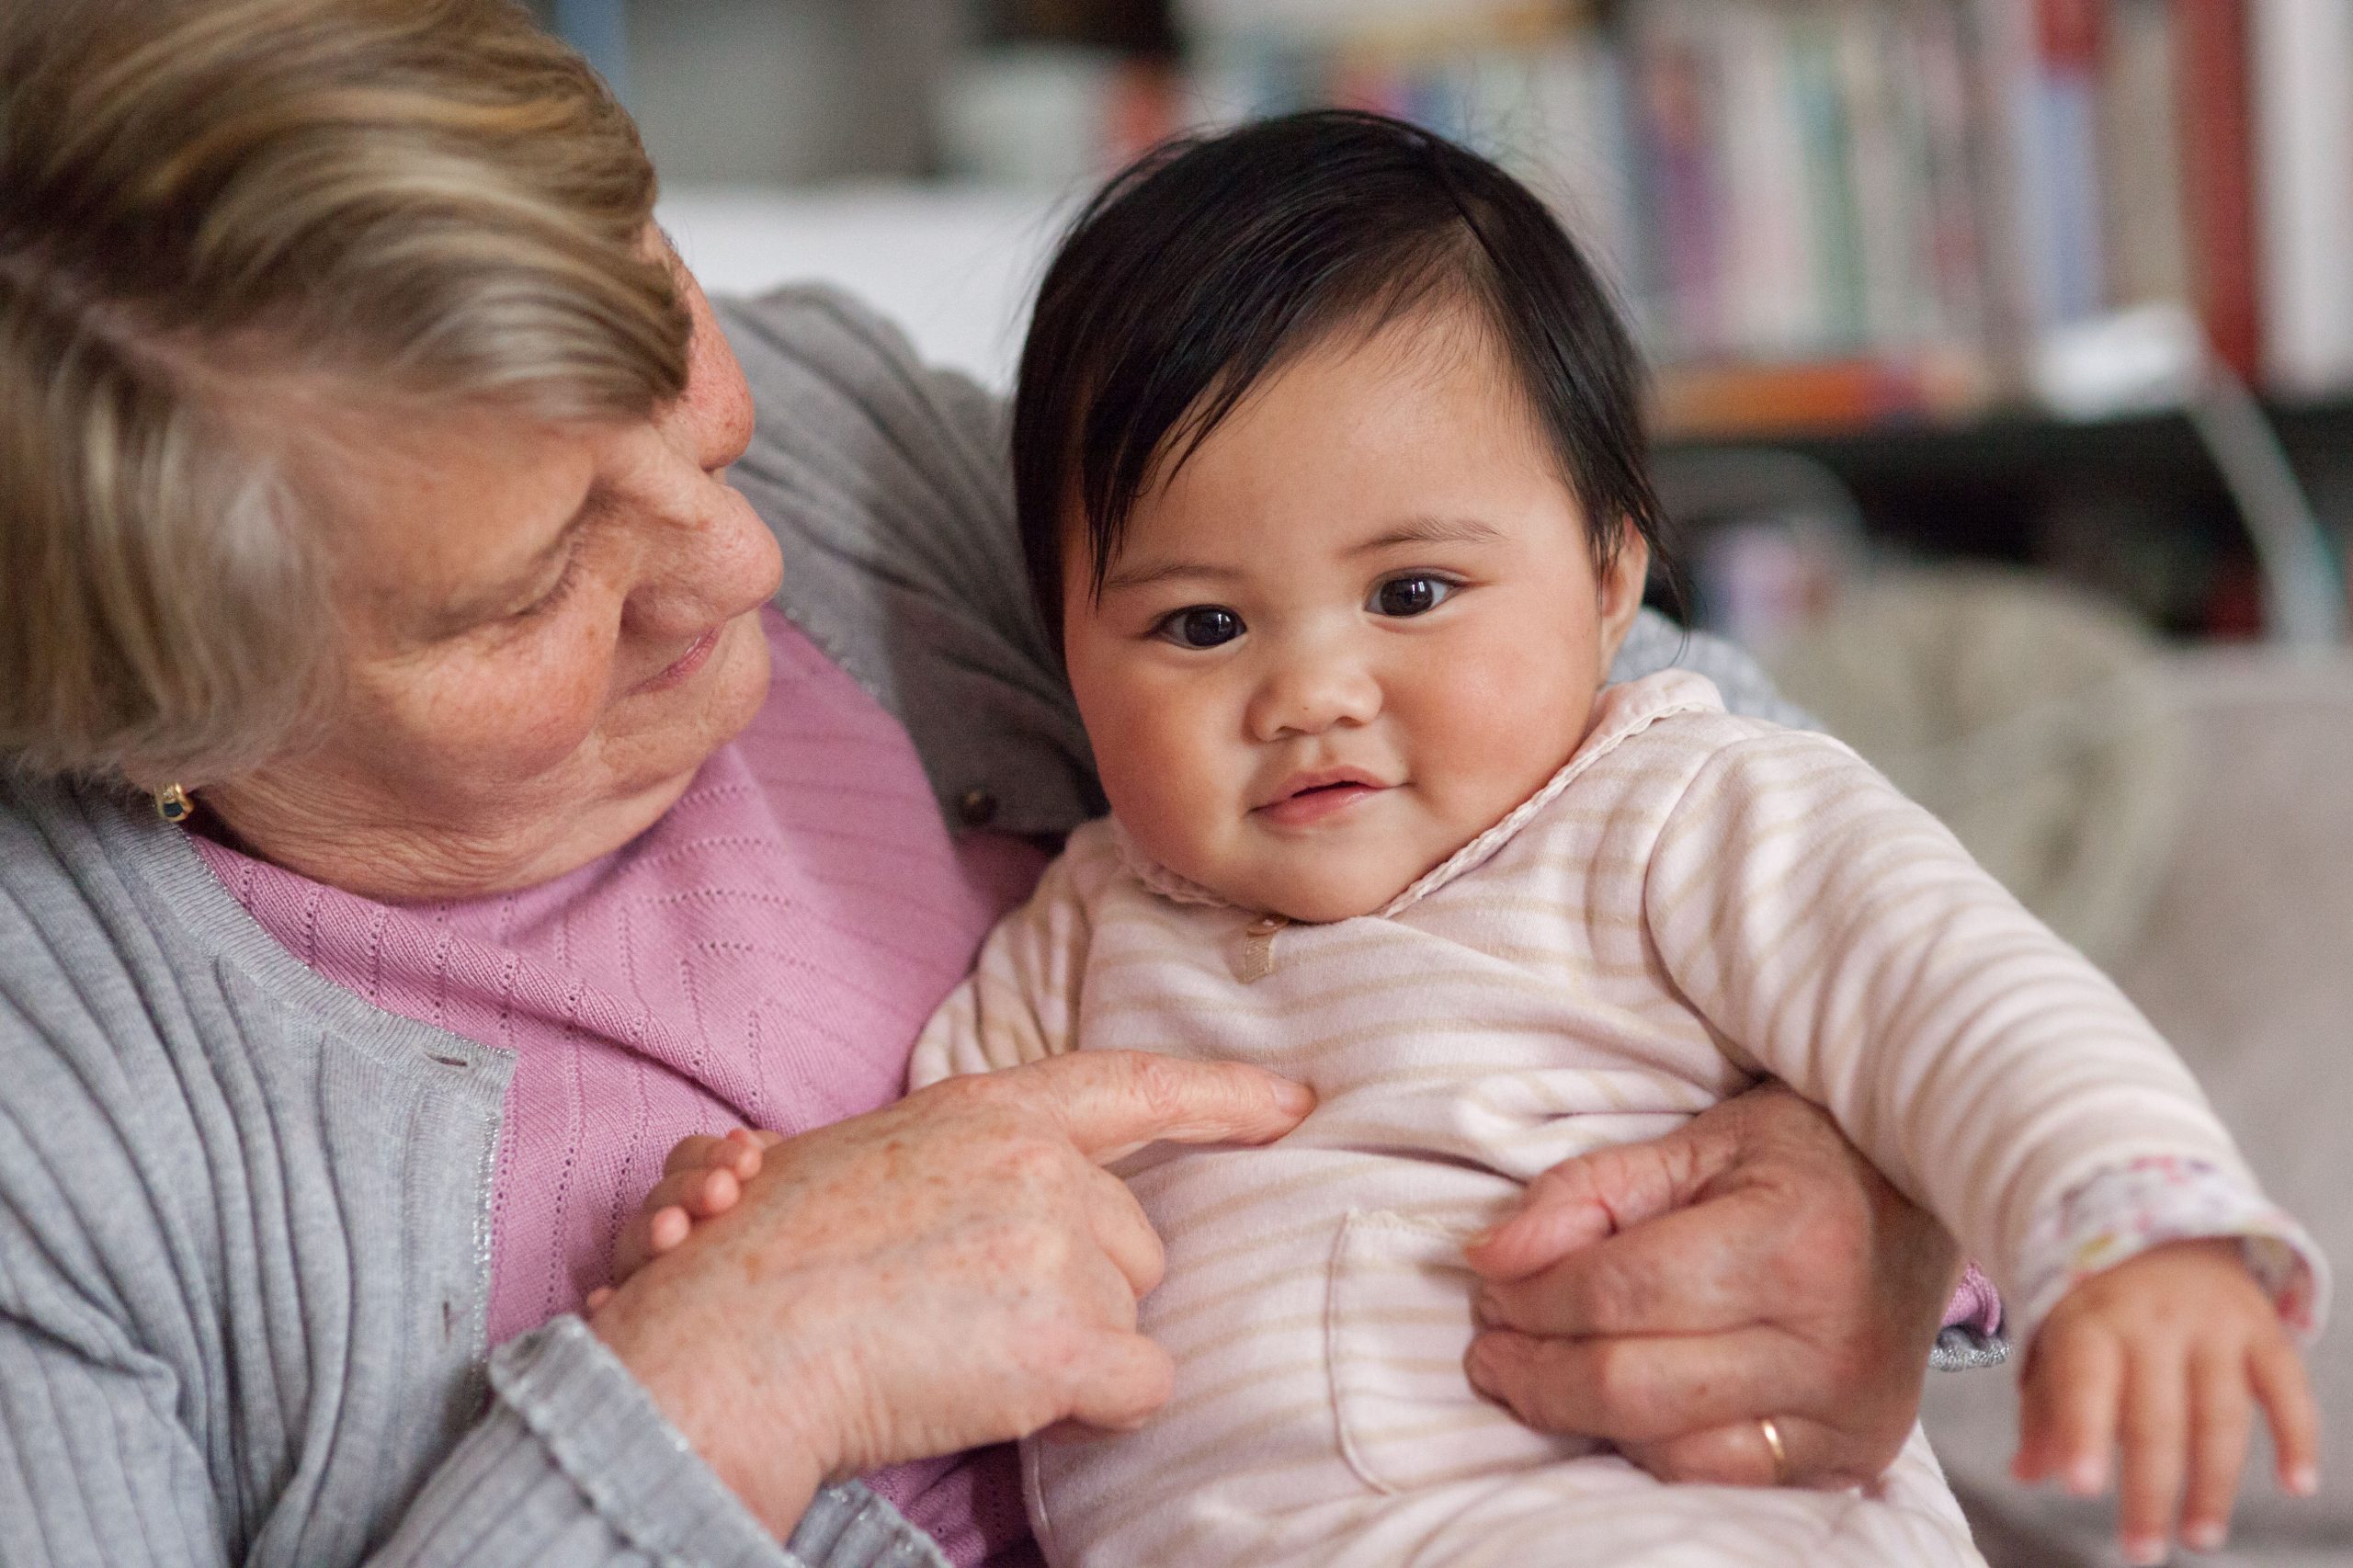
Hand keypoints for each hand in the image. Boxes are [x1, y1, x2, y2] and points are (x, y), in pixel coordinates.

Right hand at [584, 1127, 784, 1311]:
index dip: (710, 1155)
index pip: (686, 1160)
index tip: (749, 1163)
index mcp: (697, 1190)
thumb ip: (764, 1162)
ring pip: (634, 1247)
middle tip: (723, 1192)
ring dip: (648, 1234)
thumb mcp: (788, 1194)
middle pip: (661, 1198)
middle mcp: (666, 1226)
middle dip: (689, 1189)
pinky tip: (605, 1302)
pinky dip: (606, 1305)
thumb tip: (744, 1140)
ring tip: (672, 1229)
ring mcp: (649, 1272)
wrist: (806, 1315)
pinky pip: (615, 1312)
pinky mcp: (639, 1318)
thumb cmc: (796, 1241)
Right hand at [588, 1051, 1312, 1538]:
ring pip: (1131, 1315)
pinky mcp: (1070, 1339)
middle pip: (1133, 1240)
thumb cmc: (762, 1259)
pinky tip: (1012, 1396)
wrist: (727, 1344)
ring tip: (964, 1351)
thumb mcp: (864, 1157)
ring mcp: (1061, 1247)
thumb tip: (1019, 1197)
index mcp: (989, 1110)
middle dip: (1083, 1286)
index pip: (1132, 1087)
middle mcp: (1042, 1164)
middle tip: (973, 1313)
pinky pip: (1139, 1386)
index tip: (1294, 1102)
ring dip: (1074, 1347)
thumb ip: (963, 1161)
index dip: (1222, 1096)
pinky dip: (1096, 1406)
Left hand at [1462, 1081, 1956, 1487]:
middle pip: (1631, 1385)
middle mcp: (1830, 1341)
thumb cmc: (1803, 1157)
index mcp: (1794, 1243)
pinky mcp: (1854, 1457)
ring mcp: (1849, 1412)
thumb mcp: (1694, 1143)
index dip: (1531, 1296)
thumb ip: (1587, 1192)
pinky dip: (1646, 1447)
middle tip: (1490, 1342)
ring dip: (1577, 1417)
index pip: (1620, 1291)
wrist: (1923, 1197)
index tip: (1488, 1286)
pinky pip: (1717, 1478)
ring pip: (1666, 1449)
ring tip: (1535, 1372)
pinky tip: (1612, 1407)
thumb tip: (1490, 1256)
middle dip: (1535, 1369)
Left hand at [2013, 1239, 2318, 1563]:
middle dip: (2150, 1491)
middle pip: (2155, 1417)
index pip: (2084, 1383)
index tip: (2080, 1489)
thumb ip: (2046, 1410)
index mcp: (2091, 1325)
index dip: (2082, 1434)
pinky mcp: (2264, 1331)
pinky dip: (2297, 1437)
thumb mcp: (2061, 1343)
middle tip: (2142, 1551)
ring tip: (2198, 1537)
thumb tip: (2025, 1474)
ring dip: (2214, 1484)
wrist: (2162, 1232)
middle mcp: (2153, 1322)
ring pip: (2220, 1414)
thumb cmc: (2100, 1308)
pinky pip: (2287, 1388)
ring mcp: (2213, 1325)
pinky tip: (2297, 1485)